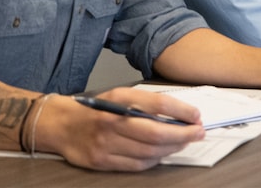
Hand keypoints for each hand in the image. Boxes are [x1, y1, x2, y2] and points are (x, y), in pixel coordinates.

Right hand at [37, 87, 204, 170]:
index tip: (196, 116)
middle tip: (198, 132)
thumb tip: (180, 115)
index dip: (182, 112)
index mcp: (118, 100)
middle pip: (156, 133)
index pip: (158, 105)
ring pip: (149, 152)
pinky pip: (137, 165)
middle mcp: (111, 122)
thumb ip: (147, 104)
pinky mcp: (102, 162)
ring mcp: (106, 144)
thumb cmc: (97, 108)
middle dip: (183, 134)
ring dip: (172, 148)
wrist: (62, 124)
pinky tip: (163, 153)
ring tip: (184, 142)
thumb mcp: (120, 96)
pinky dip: (155, 160)